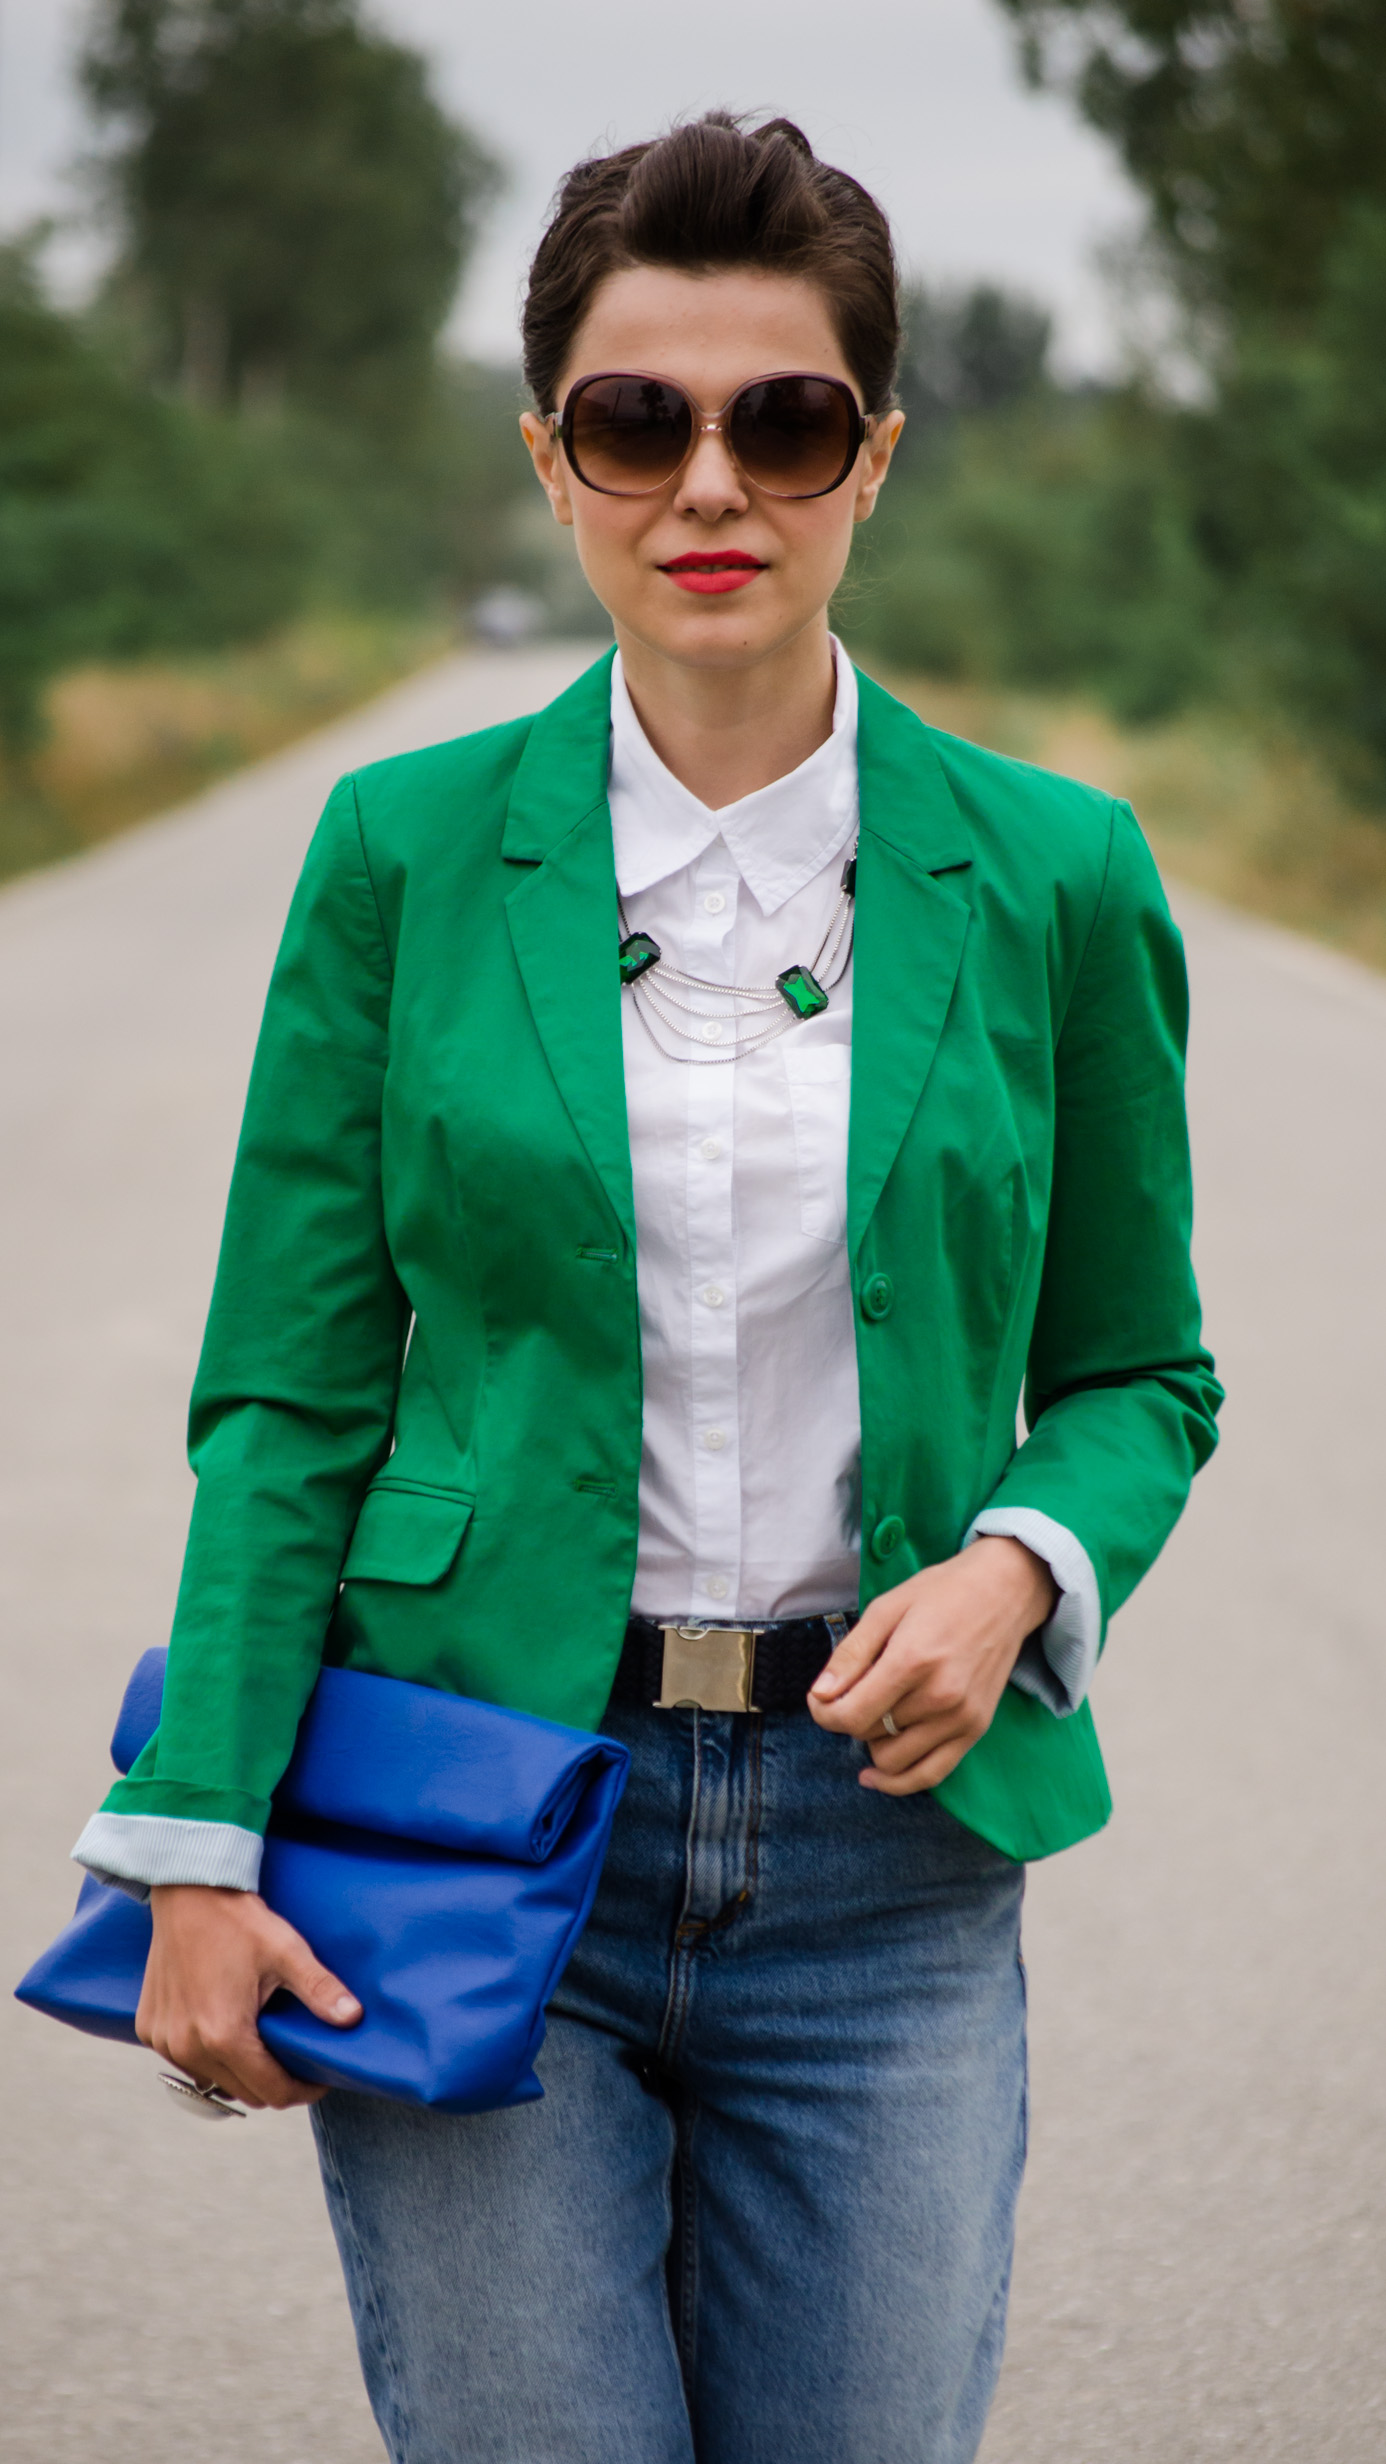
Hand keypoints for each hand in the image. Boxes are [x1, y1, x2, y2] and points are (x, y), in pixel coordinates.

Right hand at [137, 1885, 361, 2110]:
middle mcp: (188, 2047)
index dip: (302, 2091)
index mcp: (223, 2035)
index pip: (271, 2092)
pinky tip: (226, 2029)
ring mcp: (163, 2041)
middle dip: (274, 2083)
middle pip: (244, 2093)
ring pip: (213, 2081)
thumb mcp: (287, 1953)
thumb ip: (320, 1989)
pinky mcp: (149, 2029)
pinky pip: (186, 2062)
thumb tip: (353, 2017)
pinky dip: (208, 2056)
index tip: (320, 2078)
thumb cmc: (239, 1921)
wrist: (189, 1892)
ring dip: (239, 2072)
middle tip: (296, 2060)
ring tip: (263, 2044)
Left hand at [808, 1538, 1057, 1795]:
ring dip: (874, 1743)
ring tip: (877, 1713)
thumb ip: (851, 1655)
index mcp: (912, 1661)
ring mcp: (961, 1718)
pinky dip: (899, 1780)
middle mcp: (940, 1697)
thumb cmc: (942, 1593)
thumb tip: (820, 1696)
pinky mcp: (976, 1730)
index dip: (824, 1713)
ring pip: (893, 1761)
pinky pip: (930, 1775)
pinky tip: (876, 1774)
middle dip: (849, 1718)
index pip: (851, 1715)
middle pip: (869, 1734)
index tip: (820, 1699)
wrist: (1004, 1592)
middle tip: (851, 1693)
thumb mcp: (886, 1608)